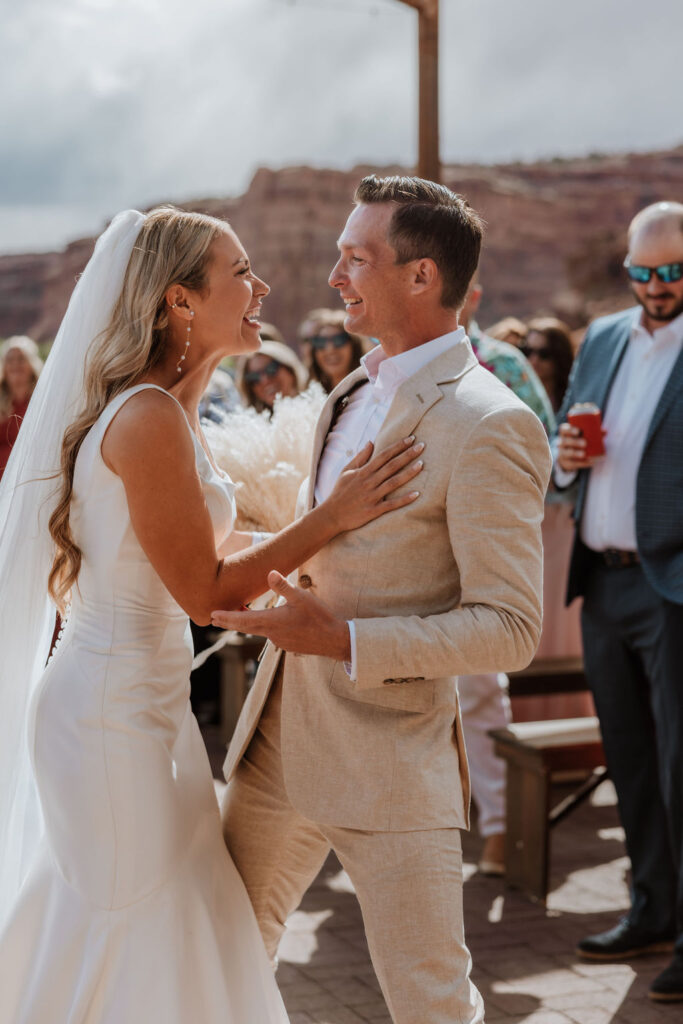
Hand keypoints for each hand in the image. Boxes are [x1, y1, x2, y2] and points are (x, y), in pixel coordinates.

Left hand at [211, 570, 350, 660]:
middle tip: (214, 619)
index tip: (212, 615)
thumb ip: (284, 586)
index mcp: (272, 621)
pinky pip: (269, 634)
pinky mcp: (288, 643)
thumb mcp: (302, 597)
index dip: (226, 617)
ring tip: (235, 618)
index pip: (242, 619)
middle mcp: (271, 633)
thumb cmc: (319, 617)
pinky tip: (264, 622)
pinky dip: (260, 628)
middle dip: (229, 622)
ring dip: (245, 624)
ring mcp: (279, 640)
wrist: (334, 640)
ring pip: (257, 631)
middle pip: (245, 627)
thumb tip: (269, 573)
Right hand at [324, 436, 423, 533]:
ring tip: (422, 464)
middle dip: (407, 455)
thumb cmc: (339, 492)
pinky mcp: (373, 510)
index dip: (398, 446)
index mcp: (363, 472)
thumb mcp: (346, 471)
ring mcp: (372, 496)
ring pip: (393, 482)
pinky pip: (391, 504)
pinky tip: (417, 494)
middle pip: (391, 466)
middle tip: (422, 446)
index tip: (411, 438)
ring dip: (408, 473)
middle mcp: (369, 482)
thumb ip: (360, 458)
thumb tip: (370, 442)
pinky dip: (404, 499)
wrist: (331, 515)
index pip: (383, 455)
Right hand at [556, 422, 605, 471]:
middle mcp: (561, 443)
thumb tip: (605, 432)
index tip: (578, 431)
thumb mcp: (582, 436)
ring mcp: (562, 453)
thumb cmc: (577, 441)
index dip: (569, 430)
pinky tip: (590, 462)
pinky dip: (582, 463)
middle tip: (585, 443)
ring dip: (576, 453)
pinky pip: (573, 463)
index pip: (563, 429)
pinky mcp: (566, 463)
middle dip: (574, 442)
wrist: (568, 457)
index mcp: (565, 434)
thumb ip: (592, 433)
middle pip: (565, 441)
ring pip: (566, 453)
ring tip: (584, 454)